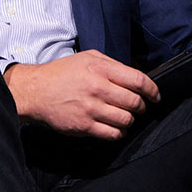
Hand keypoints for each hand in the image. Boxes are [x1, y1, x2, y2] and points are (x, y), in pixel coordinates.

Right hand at [4, 50, 158, 139]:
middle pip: (134, 102)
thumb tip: (135, 75)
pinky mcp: (83, 126)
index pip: (138, 80)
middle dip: (142, 106)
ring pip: (125, 120)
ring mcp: (91, 109)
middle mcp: (98, 89)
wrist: (36, 90)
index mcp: (102, 69)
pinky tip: (118, 129)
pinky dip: (119, 133)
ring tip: (128, 117)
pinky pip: (111, 134)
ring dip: (131, 120)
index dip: (152, 89)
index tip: (156, 95)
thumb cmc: (63, 72)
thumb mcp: (90, 57)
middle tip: (141, 107)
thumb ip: (113, 65)